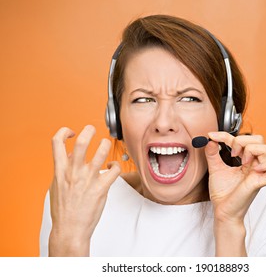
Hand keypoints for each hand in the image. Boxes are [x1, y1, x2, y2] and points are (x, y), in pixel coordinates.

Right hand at [49, 125, 119, 255]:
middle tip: (93, 129)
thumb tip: (73, 154)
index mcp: (60, 170)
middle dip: (89, 130)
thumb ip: (64, 168)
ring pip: (102, 151)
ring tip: (106, 145)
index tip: (72, 132)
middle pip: (83, 142)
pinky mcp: (101, 188)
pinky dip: (116, 165)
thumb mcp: (57, 185)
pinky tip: (113, 167)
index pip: (57, 142)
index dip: (64, 131)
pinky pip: (114, 169)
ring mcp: (88, 179)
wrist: (70, 229)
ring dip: (106, 144)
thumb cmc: (63, 209)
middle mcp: (74, 172)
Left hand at [205, 132, 265, 223]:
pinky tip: (253, 169)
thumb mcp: (215, 168)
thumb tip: (210, 140)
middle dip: (242, 140)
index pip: (243, 139)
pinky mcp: (261, 183)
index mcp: (246, 160)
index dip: (226, 135)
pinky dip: (265, 165)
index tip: (211, 136)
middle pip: (260, 139)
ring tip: (241, 161)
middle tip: (231, 153)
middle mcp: (254, 164)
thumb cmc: (222, 193)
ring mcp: (259, 173)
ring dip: (252, 150)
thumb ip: (212, 154)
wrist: (222, 211)